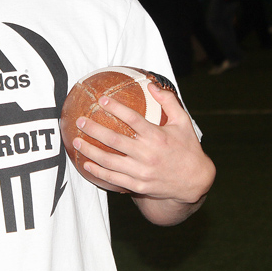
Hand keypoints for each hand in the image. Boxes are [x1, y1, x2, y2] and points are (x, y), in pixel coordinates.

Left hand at [72, 82, 214, 205]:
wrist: (195, 182)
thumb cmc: (187, 148)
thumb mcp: (183, 122)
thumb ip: (168, 101)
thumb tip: (152, 84)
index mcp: (157, 137)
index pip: (133, 119)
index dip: (116, 108)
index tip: (102, 100)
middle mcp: (148, 155)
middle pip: (115, 141)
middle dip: (94, 130)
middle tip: (80, 121)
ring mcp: (142, 172)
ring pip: (110, 162)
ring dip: (91, 151)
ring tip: (76, 142)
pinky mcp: (139, 186)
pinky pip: (114, 179)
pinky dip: (99, 172)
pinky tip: (86, 164)